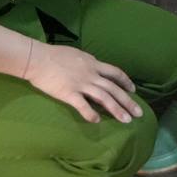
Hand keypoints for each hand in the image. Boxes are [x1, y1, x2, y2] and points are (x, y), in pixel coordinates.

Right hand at [23, 41, 142, 122]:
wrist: (37, 58)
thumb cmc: (54, 55)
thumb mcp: (77, 55)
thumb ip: (87, 63)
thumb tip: (93, 67)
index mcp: (93, 63)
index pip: (115, 72)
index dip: (125, 82)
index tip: (133, 90)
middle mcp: (91, 74)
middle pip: (114, 88)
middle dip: (128, 101)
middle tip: (139, 113)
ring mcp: (81, 83)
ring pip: (104, 97)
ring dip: (117, 109)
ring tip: (126, 120)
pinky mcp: (68, 93)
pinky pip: (83, 105)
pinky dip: (91, 113)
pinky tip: (97, 121)